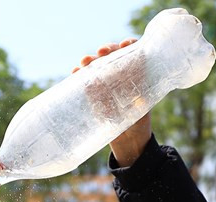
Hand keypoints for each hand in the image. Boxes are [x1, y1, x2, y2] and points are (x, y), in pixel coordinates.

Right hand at [75, 39, 152, 167]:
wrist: (129, 142)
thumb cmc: (139, 125)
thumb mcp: (140, 113)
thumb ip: (136, 106)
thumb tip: (138, 102)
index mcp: (136, 76)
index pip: (133, 53)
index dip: (129, 45)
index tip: (124, 45)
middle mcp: (121, 75)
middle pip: (113, 55)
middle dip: (107, 50)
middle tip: (102, 52)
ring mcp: (106, 83)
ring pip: (98, 65)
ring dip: (90, 60)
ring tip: (84, 62)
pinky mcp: (95, 93)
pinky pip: (86, 80)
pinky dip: (80, 74)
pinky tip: (75, 72)